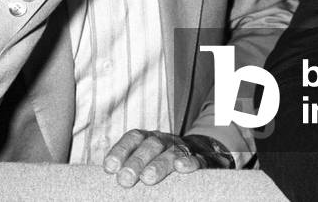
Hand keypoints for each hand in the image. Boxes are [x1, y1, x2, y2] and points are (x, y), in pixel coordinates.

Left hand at [103, 129, 231, 187]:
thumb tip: (110, 174)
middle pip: (150, 145)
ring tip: (148, 178)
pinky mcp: (207, 159)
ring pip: (172, 152)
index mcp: (151, 139)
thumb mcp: (150, 159)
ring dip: (159, 164)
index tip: (110, 167)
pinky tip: (182, 168)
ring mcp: (187, 148)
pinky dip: (191, 162)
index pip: (134, 138)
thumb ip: (132, 166)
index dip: (121, 150)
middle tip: (125, 180)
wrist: (207, 150)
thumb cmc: (169, 161)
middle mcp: (167, 141)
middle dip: (136, 162)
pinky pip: (200, 159)